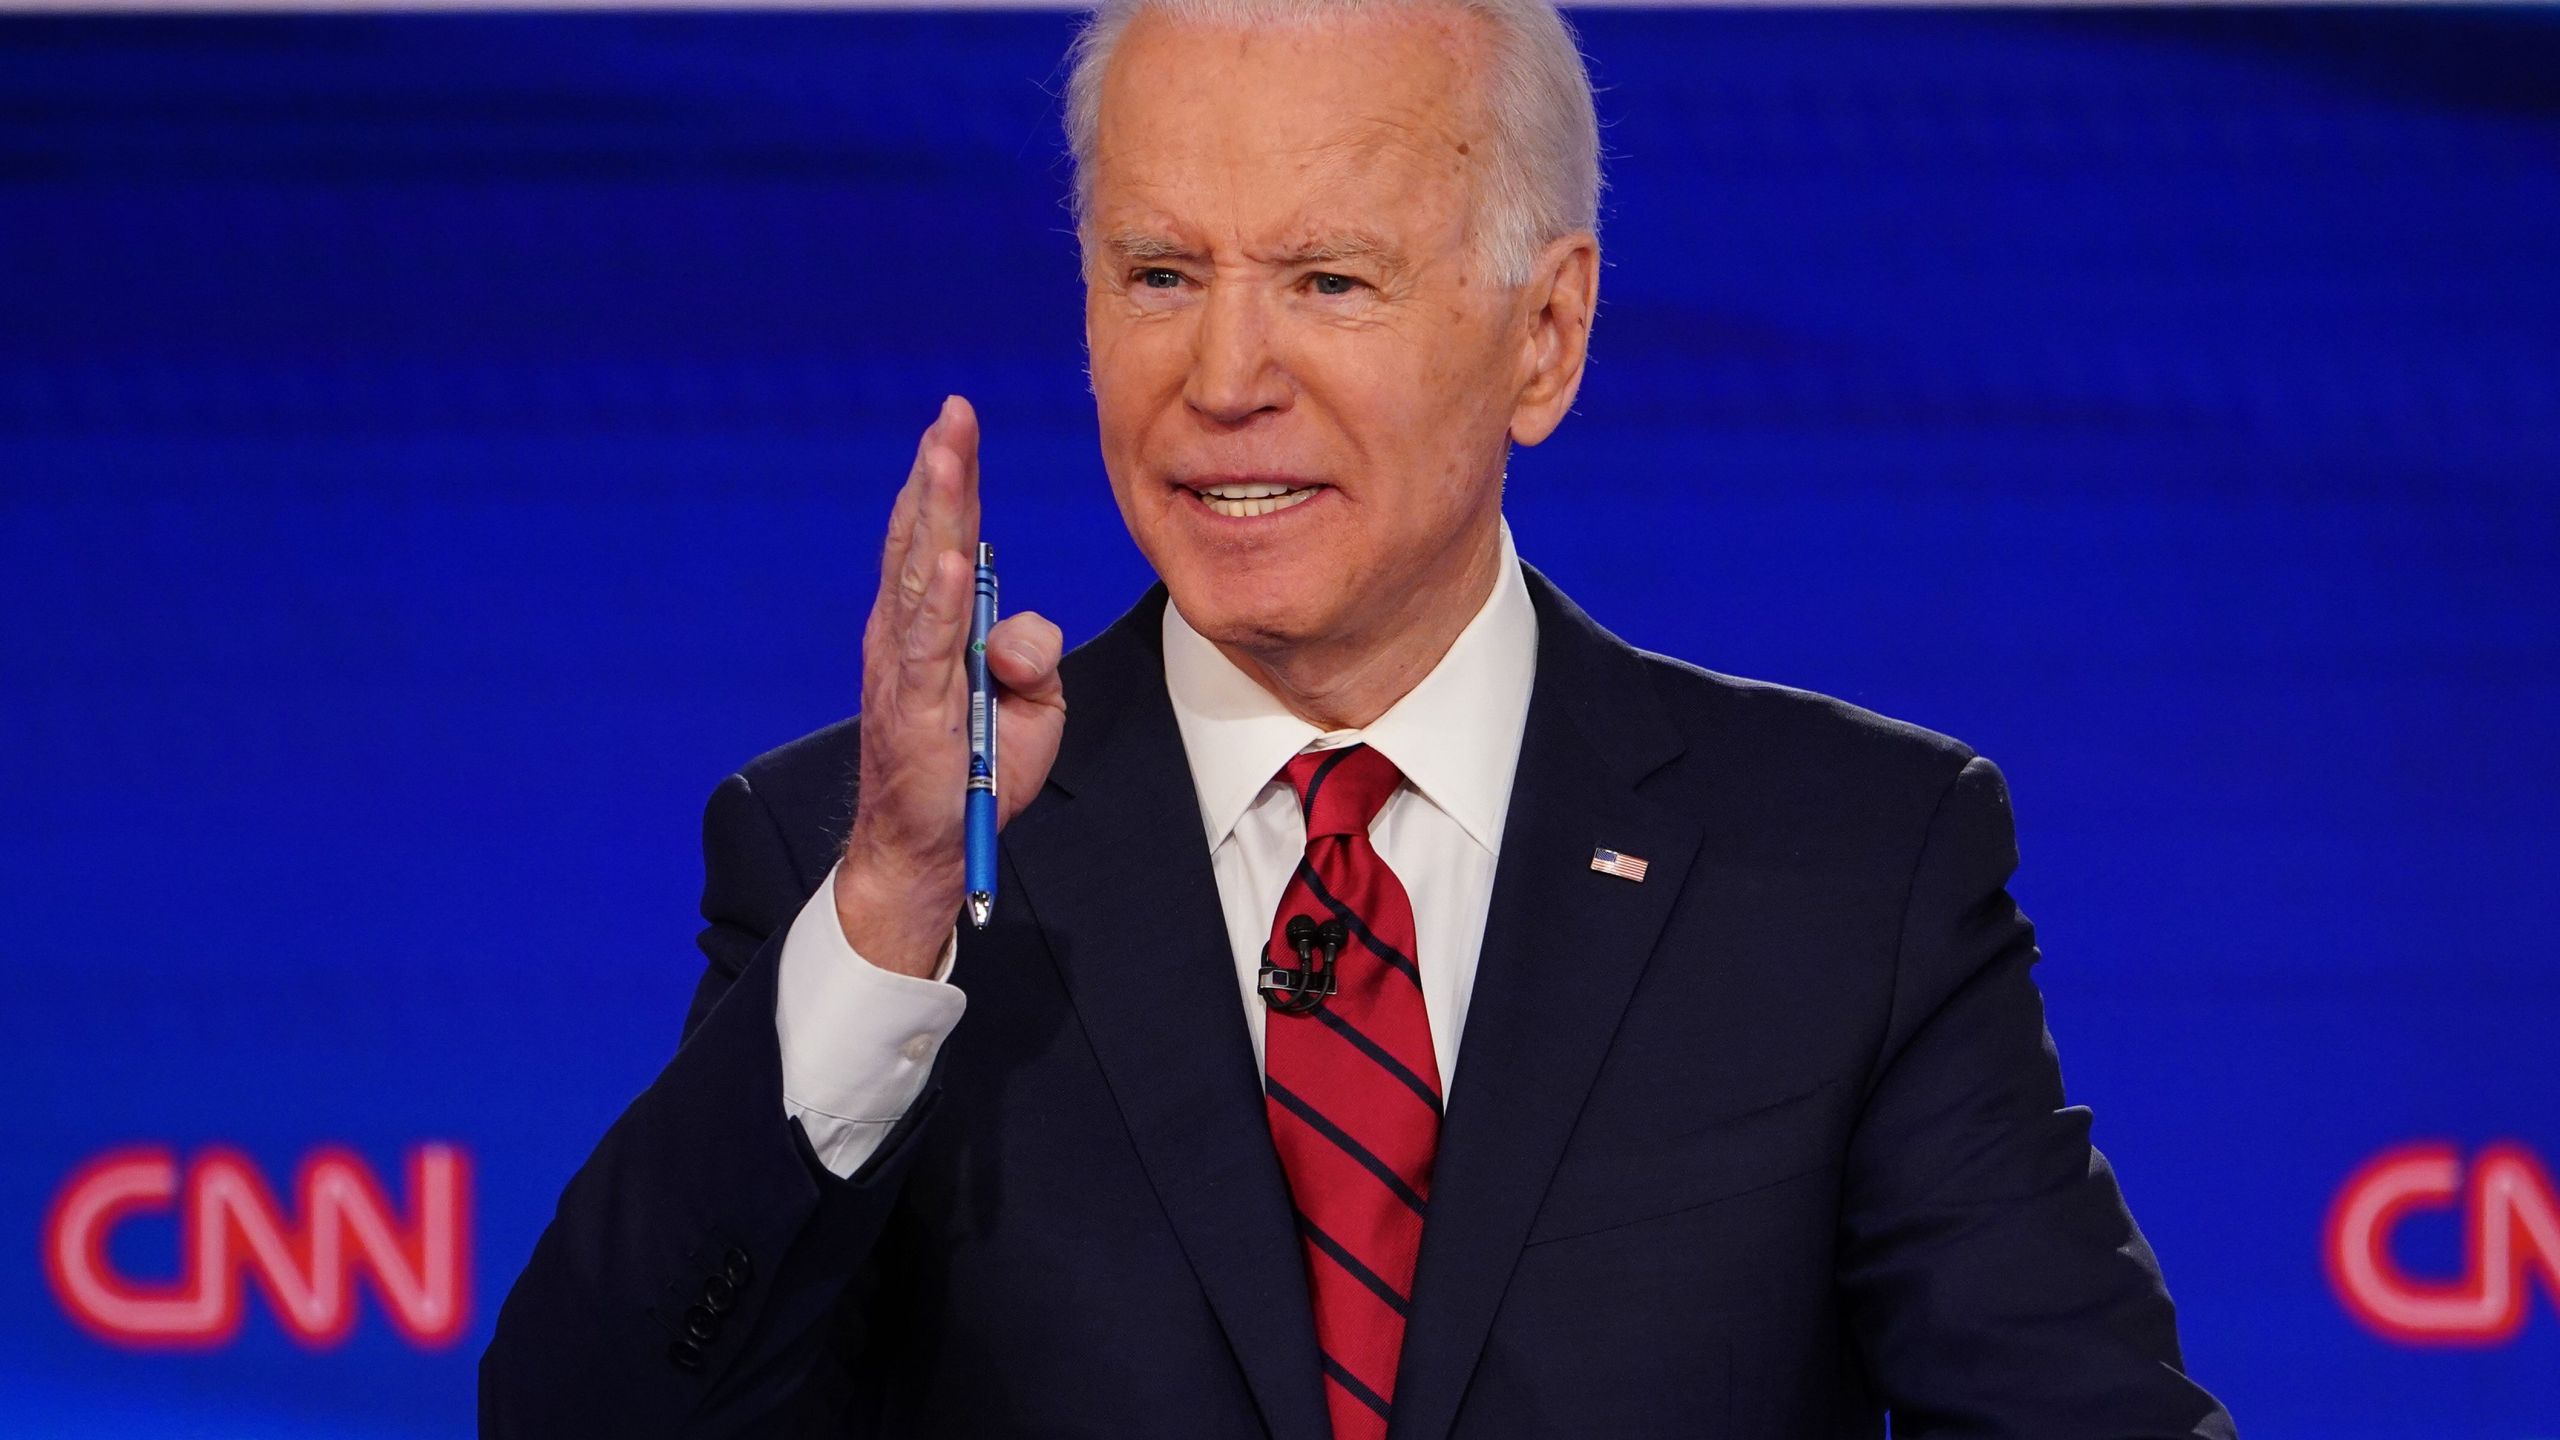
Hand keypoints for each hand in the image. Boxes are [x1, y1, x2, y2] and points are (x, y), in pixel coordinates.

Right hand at [833, 396, 1066, 975]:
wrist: (926, 848)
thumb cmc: (976, 770)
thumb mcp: (1031, 704)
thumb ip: (1033, 654)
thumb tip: (1017, 631)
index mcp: (934, 624)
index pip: (943, 537)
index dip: (953, 478)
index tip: (959, 419)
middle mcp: (906, 633)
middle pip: (925, 537)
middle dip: (941, 472)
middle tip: (952, 413)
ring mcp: (904, 668)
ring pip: (919, 576)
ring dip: (935, 515)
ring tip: (945, 460)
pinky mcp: (912, 709)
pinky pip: (926, 648)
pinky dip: (936, 604)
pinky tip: (947, 563)